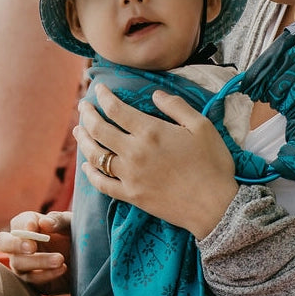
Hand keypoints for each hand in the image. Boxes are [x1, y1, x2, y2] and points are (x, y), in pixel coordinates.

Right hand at [0, 210, 70, 293]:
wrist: (89, 262)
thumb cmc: (77, 237)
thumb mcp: (72, 224)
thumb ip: (59, 220)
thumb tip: (44, 222)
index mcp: (29, 226)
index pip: (18, 223)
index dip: (23, 225)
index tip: (34, 227)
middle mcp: (20, 245)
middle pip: (2, 242)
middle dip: (15, 244)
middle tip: (32, 247)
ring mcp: (23, 265)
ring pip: (17, 263)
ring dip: (38, 261)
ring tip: (60, 259)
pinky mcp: (32, 282)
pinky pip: (31, 280)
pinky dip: (46, 275)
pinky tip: (62, 268)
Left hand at [73, 83, 237, 237]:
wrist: (215, 207)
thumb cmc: (213, 164)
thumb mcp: (202, 126)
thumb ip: (176, 106)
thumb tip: (155, 94)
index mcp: (151, 131)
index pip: (116, 109)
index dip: (104, 96)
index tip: (98, 89)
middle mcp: (134, 152)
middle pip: (100, 129)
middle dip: (88, 114)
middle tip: (83, 106)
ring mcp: (130, 176)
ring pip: (96, 155)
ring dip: (84, 140)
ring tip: (79, 131)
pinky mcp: (131, 196)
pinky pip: (102, 184)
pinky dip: (90, 174)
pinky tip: (85, 166)